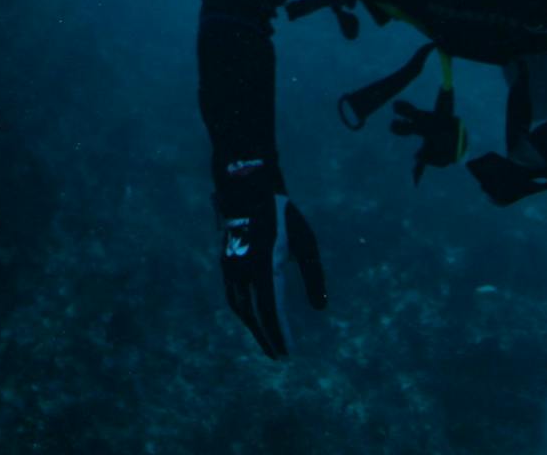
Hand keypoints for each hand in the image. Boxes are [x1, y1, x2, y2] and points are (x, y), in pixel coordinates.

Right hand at [215, 160, 326, 356]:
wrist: (246, 188)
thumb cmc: (283, 216)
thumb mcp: (306, 243)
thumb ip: (314, 276)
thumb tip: (320, 308)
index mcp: (267, 263)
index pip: (272, 308)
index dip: (279, 333)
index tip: (288, 353)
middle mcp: (245, 268)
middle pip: (253, 313)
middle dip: (266, 337)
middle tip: (279, 357)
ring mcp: (231, 266)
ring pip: (239, 307)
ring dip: (253, 328)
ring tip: (267, 343)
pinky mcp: (226, 264)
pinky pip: (233, 295)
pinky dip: (244, 313)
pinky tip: (253, 318)